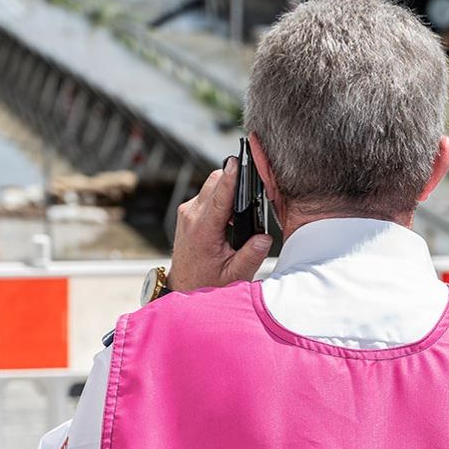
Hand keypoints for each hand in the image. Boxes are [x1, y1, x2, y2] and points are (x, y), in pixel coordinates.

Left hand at [168, 157, 271, 291]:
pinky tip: (229, 217)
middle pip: (214, 182)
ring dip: (227, 191)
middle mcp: (191, 217)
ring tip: (240, 212)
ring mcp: (187, 213)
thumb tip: (265, 238)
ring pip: (210, 185)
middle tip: (251, 193)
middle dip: (233, 181)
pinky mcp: (187, 213)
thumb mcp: (234, 275)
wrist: (184, 287)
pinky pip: (206, 194)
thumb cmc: (206, 282)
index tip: (237, 162)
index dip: (230, 178)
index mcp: (202, 231)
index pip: (219, 197)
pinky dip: (220, 198)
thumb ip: (251, 255)